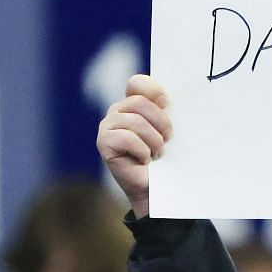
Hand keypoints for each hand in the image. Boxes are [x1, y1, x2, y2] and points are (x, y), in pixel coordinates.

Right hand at [96, 75, 170, 217]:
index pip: (137, 83)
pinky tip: (143, 160)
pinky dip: (142, 151)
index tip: (167, 103)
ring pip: (135, 121)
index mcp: (133, 104)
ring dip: (153, 140)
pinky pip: (127, 138)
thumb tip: (168, 100)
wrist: (156, 187)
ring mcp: (107, 126)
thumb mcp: (167, 130)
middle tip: (167, 139)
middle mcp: (117, 111)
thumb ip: (165, 111)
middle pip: (139, 103)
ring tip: (156, 154)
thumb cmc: (164, 158)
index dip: (152, 89)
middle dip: (160, 122)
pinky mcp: (103, 142)